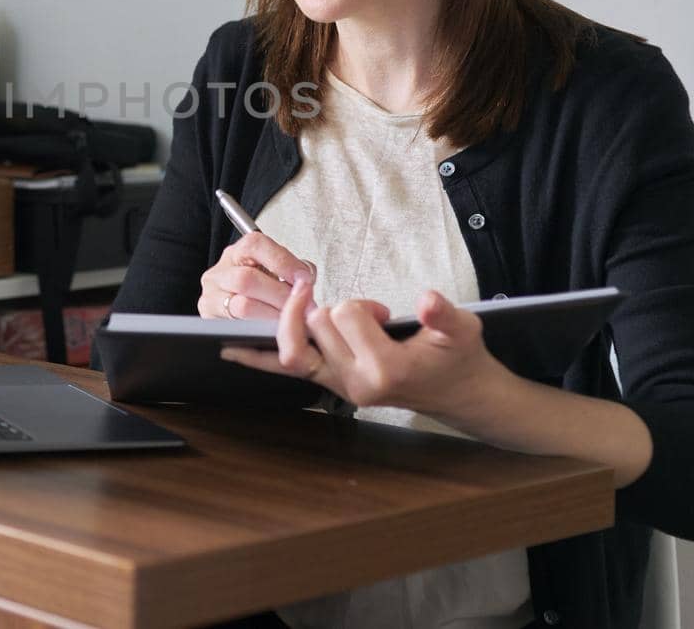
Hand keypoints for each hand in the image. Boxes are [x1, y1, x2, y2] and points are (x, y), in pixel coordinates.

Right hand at [197, 231, 314, 320]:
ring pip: (242, 306)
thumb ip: (295, 271)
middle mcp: (220, 272)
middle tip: (303, 306)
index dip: (283, 262)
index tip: (305, 279)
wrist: (241, 308)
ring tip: (291, 319)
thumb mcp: (279, 273)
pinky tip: (276, 329)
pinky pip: (238, 326)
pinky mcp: (211, 319)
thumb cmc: (263, 289)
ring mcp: (212, 296)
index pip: (256, 245)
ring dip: (273, 314)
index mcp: (239, 252)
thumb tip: (306, 281)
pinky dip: (261, 328)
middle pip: (247, 279)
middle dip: (280, 294)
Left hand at [221, 282, 508, 420]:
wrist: (460, 394)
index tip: (384, 313)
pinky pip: (284, 369)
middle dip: (339, 309)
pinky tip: (230, 346)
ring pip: (293, 347)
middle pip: (317, 323)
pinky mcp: (329, 385)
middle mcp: (354, 383)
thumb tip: (428, 300)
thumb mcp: (463, 329)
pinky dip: (257, 358)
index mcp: (385, 370)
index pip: (347, 315)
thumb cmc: (458, 358)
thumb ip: (444, 315)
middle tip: (368, 317)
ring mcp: (338, 387)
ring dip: (309, 321)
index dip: (364, 305)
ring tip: (332, 314)